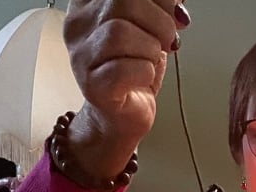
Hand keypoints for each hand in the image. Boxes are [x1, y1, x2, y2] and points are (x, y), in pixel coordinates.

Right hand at [64, 0, 188, 143]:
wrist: (122, 116)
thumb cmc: (133, 71)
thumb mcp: (149, 27)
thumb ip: (158, 7)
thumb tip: (177, 1)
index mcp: (89, 2)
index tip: (173, 12)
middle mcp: (78, 25)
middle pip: (121, 0)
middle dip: (158, 21)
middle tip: (168, 40)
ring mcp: (81, 57)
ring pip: (119, 33)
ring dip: (150, 49)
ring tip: (151, 60)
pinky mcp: (92, 86)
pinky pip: (124, 69)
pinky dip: (146, 72)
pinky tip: (144, 78)